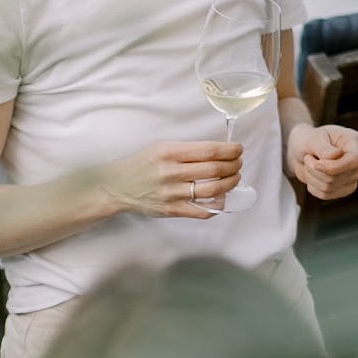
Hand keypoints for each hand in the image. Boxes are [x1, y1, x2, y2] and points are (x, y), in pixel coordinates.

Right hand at [95, 140, 240, 219]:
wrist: (119, 186)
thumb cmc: (145, 164)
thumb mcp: (163, 147)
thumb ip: (189, 150)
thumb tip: (221, 151)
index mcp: (170, 152)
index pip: (210, 151)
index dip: (230, 151)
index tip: (238, 150)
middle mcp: (171, 172)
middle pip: (215, 170)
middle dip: (234, 166)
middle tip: (238, 164)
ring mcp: (171, 193)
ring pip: (212, 190)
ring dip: (230, 183)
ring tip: (234, 178)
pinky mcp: (171, 210)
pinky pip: (201, 210)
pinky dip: (217, 204)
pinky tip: (222, 197)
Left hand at [288, 123, 357, 199]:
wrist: (301, 150)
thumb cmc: (308, 139)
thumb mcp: (311, 139)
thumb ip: (323, 148)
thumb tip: (336, 156)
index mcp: (354, 141)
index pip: (353, 160)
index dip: (334, 167)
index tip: (316, 165)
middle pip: (338, 176)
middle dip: (316, 171)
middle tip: (307, 158)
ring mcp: (353, 175)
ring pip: (330, 187)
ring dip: (312, 178)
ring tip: (309, 165)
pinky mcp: (345, 188)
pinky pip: (327, 195)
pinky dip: (313, 187)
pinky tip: (312, 176)